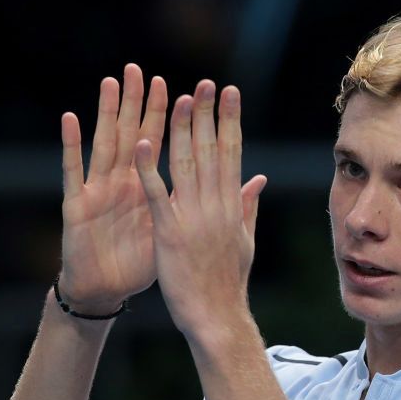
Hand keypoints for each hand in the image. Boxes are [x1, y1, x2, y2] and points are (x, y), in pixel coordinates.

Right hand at [59, 64, 167, 313]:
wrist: (104, 291)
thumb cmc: (136, 264)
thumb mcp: (170, 233)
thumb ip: (189, 206)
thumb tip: (222, 192)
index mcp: (144, 188)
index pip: (160, 145)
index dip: (171, 118)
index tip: (186, 90)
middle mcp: (120, 182)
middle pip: (130, 134)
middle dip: (136, 103)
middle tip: (139, 70)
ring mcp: (98, 190)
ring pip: (103, 143)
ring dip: (106, 113)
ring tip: (110, 83)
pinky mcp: (77, 205)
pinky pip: (73, 171)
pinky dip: (71, 145)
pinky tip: (70, 118)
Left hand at [134, 80, 266, 337]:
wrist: (217, 317)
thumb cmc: (228, 283)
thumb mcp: (245, 241)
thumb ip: (248, 206)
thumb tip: (258, 179)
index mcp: (232, 206)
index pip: (232, 153)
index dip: (229, 120)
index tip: (228, 92)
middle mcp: (216, 206)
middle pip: (212, 151)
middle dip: (208, 114)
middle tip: (204, 82)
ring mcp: (194, 219)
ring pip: (187, 165)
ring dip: (182, 130)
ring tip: (178, 98)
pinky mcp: (169, 234)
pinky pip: (157, 195)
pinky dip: (150, 168)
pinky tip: (142, 142)